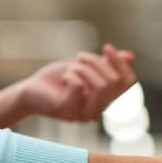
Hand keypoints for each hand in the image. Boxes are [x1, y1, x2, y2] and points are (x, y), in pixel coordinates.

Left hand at [15, 44, 134, 122]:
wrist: (31, 90)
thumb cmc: (58, 79)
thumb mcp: (86, 67)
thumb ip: (107, 64)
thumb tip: (130, 57)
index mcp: (106, 101)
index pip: (128, 83)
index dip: (120, 63)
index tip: (106, 47)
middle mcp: (99, 112)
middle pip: (115, 82)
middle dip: (97, 62)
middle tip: (80, 56)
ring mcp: (84, 115)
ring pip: (102, 86)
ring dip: (84, 68)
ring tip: (71, 66)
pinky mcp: (68, 112)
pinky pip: (79, 86)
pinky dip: (71, 74)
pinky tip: (63, 77)